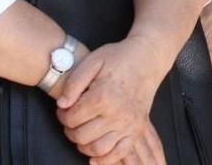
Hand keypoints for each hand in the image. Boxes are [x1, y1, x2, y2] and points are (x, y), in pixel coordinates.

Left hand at [56, 40, 164, 159]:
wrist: (149, 57)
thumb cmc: (120, 57)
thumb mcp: (93, 61)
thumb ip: (74, 83)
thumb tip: (62, 105)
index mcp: (102, 96)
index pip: (70, 118)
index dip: (62, 114)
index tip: (66, 107)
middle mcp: (117, 113)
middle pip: (80, 136)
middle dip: (70, 129)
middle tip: (73, 118)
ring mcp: (128, 123)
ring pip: (96, 149)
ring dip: (83, 144)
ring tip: (83, 130)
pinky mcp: (137, 129)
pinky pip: (119, 153)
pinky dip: (104, 160)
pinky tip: (95, 156)